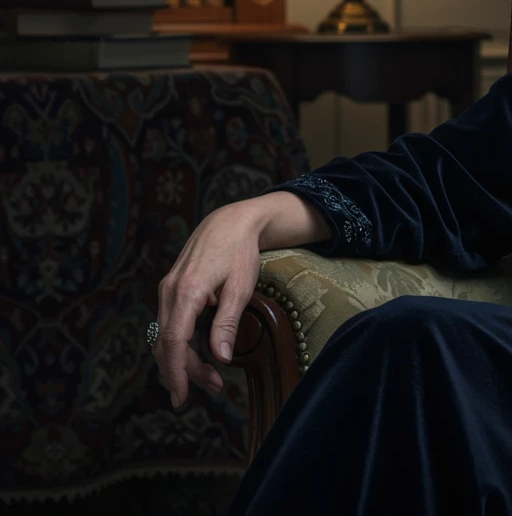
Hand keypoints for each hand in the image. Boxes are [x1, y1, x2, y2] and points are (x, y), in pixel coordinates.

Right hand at [153, 198, 272, 408]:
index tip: (181, 396)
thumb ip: (227, 323)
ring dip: (184, 360)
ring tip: (211, 377)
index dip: (177, 372)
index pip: (174, 342)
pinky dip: (180, 344)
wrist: (230, 221)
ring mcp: (167, 289)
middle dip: (186, 371)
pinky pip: (168, 324)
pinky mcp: (171, 289)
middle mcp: (170, 291)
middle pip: (167, 344)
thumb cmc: (240, 251)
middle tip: (214, 387)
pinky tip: (200, 354)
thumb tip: (221, 359)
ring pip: (165, 336)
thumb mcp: (241, 287)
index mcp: (187, 291)